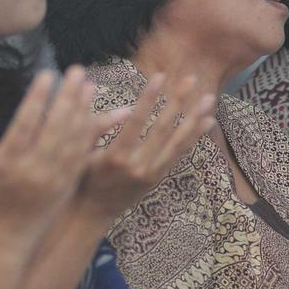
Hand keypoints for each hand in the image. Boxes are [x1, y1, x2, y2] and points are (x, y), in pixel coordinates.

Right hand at [0, 68, 114, 254]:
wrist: (2, 243)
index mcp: (5, 166)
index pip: (25, 126)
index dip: (38, 99)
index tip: (47, 75)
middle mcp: (33, 172)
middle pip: (56, 128)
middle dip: (68, 98)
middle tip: (77, 71)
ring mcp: (53, 180)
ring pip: (73, 141)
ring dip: (84, 111)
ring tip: (90, 86)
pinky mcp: (66, 187)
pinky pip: (82, 156)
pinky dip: (91, 136)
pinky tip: (99, 116)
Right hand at [76, 73, 215, 220]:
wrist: (91, 212)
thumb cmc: (82, 177)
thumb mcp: (79, 153)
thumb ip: (94, 128)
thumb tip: (117, 107)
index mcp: (115, 157)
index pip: (136, 122)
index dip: (149, 98)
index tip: (160, 76)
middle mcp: (137, 166)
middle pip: (163, 130)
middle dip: (178, 102)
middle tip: (191, 78)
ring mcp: (151, 173)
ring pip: (178, 143)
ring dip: (195, 119)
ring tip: (209, 98)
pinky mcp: (158, 177)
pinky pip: (179, 154)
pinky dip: (194, 137)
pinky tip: (207, 121)